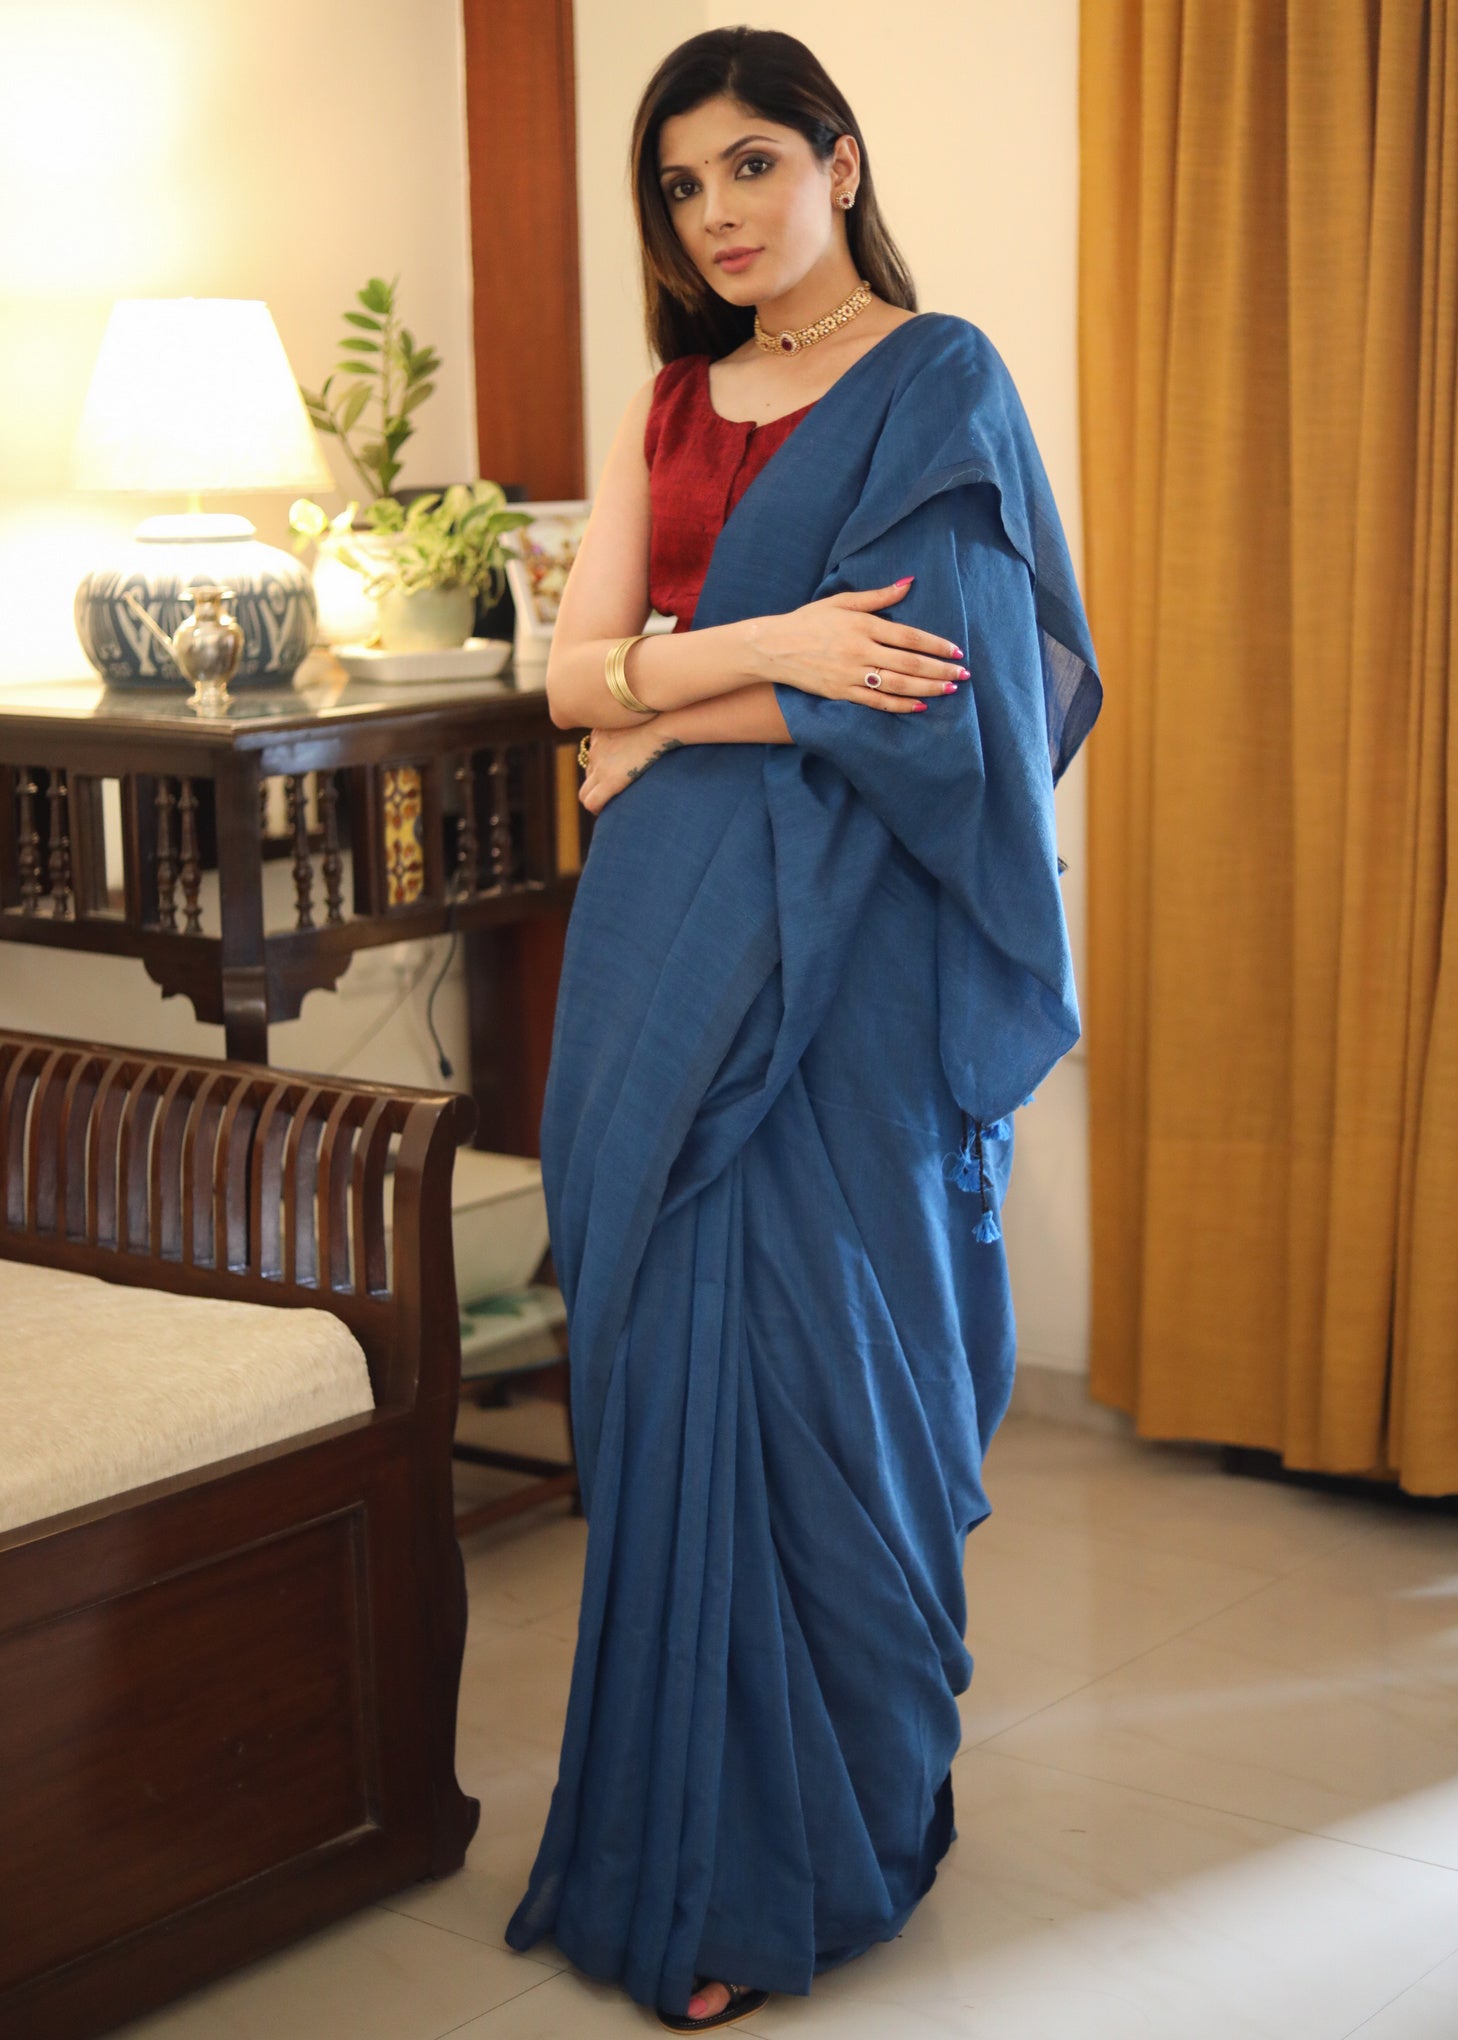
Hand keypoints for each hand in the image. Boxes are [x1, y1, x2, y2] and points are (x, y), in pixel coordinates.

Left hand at [577, 720, 684, 813]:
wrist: (663, 722)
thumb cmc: (663, 717)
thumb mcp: (641, 719)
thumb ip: (637, 729)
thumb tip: (652, 732)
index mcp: (601, 732)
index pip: (593, 755)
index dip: (603, 768)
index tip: (617, 774)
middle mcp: (595, 748)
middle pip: (589, 772)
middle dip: (599, 784)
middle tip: (615, 792)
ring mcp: (600, 764)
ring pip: (586, 790)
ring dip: (598, 797)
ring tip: (613, 805)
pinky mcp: (609, 779)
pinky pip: (591, 801)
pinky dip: (597, 808)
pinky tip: (608, 811)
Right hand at [746, 579, 965, 711]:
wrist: (773, 647)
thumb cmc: (808, 620)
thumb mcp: (842, 601)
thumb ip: (878, 596)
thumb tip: (909, 582)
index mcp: (863, 625)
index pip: (910, 637)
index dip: (936, 645)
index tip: (956, 651)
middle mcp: (860, 651)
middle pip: (910, 663)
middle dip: (940, 669)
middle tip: (963, 674)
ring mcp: (851, 674)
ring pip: (898, 684)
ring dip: (927, 688)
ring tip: (949, 689)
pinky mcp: (841, 692)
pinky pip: (877, 702)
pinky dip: (900, 705)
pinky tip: (919, 705)